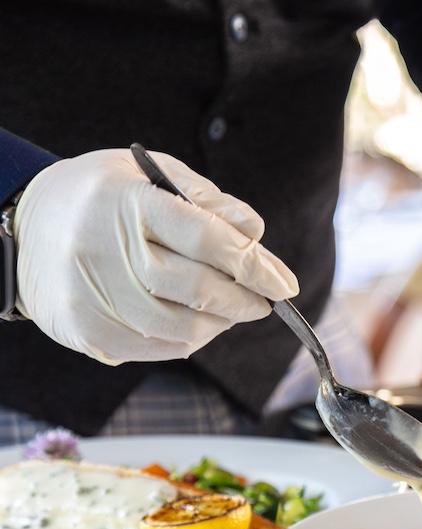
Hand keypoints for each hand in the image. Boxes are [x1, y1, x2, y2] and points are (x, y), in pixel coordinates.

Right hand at [13, 148, 297, 364]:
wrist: (25, 228)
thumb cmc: (105, 197)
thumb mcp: (154, 176)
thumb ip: (209, 202)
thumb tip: (254, 231)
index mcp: (127, 200)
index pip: (206, 238)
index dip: (253, 265)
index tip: (284, 283)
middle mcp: (102, 247)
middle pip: (195, 289)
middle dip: (243, 299)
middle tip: (266, 300)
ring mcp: (90, 293)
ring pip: (180, 327)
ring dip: (220, 324)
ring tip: (232, 310)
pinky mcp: (85, 329)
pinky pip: (157, 348)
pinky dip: (190, 340)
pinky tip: (199, 323)